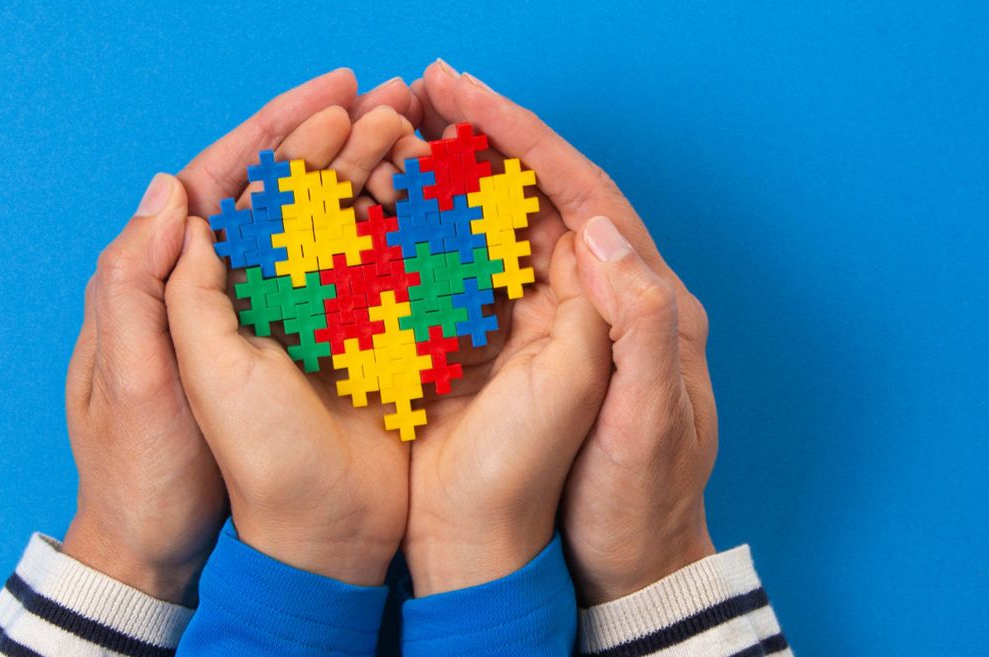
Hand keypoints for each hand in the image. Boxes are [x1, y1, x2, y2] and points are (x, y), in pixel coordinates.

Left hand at [166, 105, 419, 586]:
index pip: (232, 188)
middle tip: (393, 102)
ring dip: (378, 176)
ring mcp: (309, 315)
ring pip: (342, 225)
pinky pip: (379, 273)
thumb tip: (173, 197)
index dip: (279, 133)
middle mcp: (255, 292)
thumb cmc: (200, 469)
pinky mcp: (356, 343)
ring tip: (419, 137)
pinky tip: (437, 201)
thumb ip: (157, 290)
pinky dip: (405, 233)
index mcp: (195, 289)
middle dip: (340, 142)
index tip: (332, 93)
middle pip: (295, 196)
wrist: (283, 542)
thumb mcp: (165, 378)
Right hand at [387, 71, 613, 595]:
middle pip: (538, 197)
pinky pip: (472, 282)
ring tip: (398, 136)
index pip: (581, 194)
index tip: (464, 94)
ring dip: (452, 181)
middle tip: (423, 92)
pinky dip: (434, 243)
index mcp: (644, 301)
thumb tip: (596, 230)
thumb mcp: (649, 422)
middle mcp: (598, 298)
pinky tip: (391, 219)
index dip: (522, 139)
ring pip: (499, 232)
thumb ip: (636, 324)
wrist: (615, 570)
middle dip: (482, 140)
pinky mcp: (514, 354)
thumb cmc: (636, 503)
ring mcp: (552, 325)